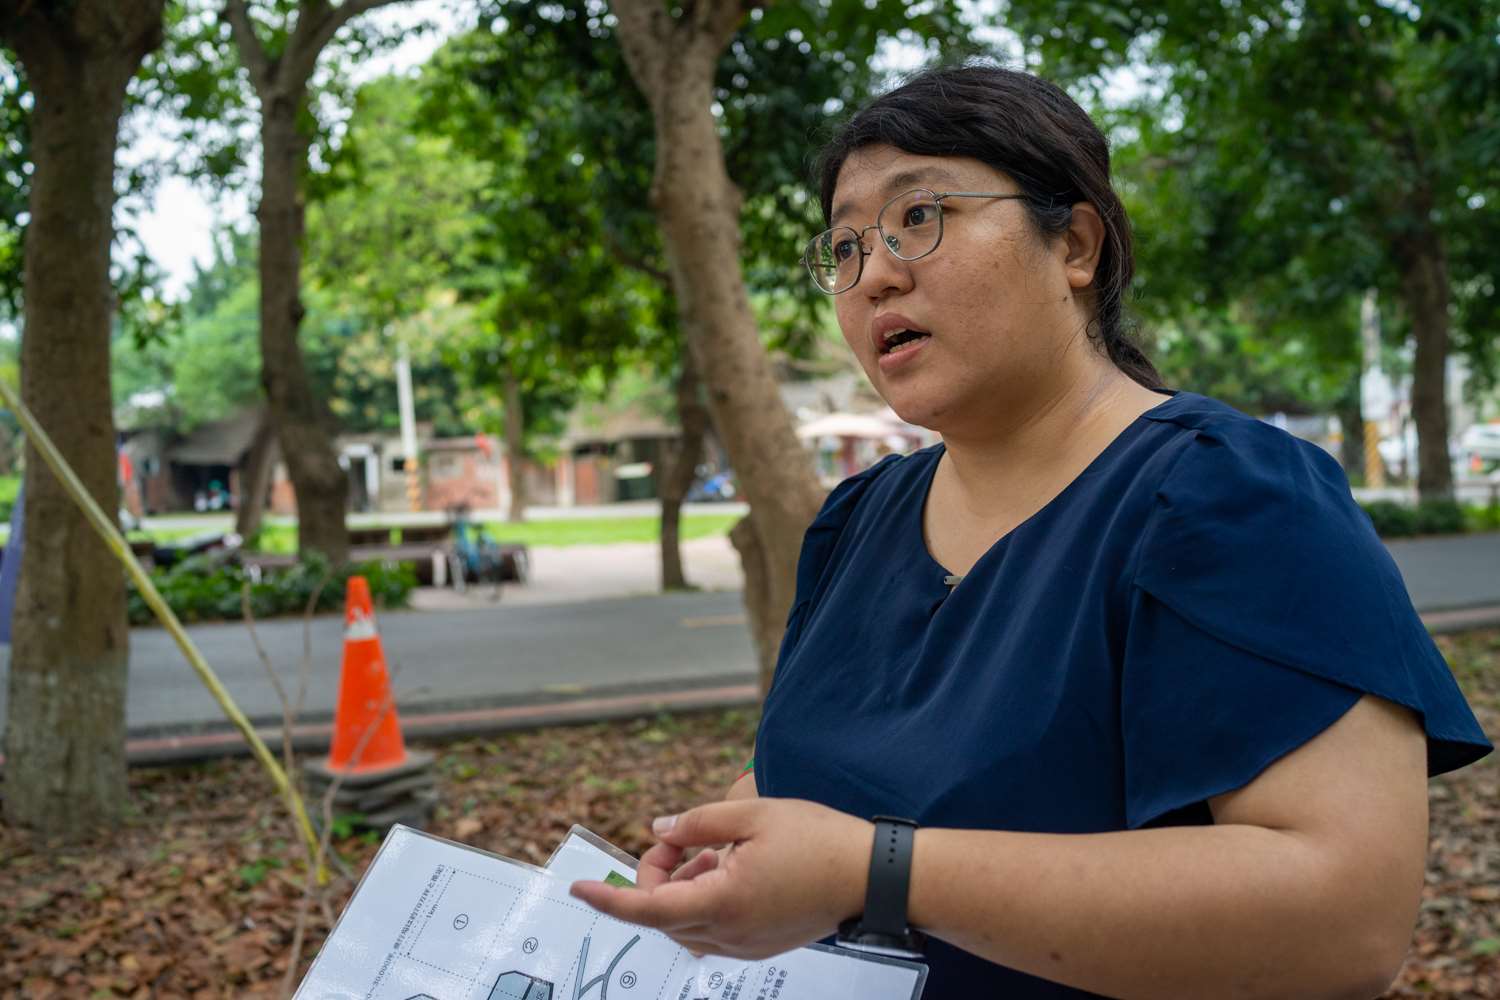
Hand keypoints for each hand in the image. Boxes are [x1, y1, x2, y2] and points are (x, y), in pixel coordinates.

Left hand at [570, 799, 872, 959]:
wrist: (872, 875)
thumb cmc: (817, 839)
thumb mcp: (752, 815)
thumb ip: (697, 823)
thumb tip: (659, 830)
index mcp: (722, 902)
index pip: (647, 908)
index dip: (608, 898)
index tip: (578, 887)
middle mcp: (729, 934)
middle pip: (663, 915)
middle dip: (655, 878)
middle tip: (678, 839)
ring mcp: (746, 946)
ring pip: (686, 925)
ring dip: (681, 890)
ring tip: (711, 852)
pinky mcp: (761, 946)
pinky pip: (713, 931)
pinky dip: (704, 902)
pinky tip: (728, 870)